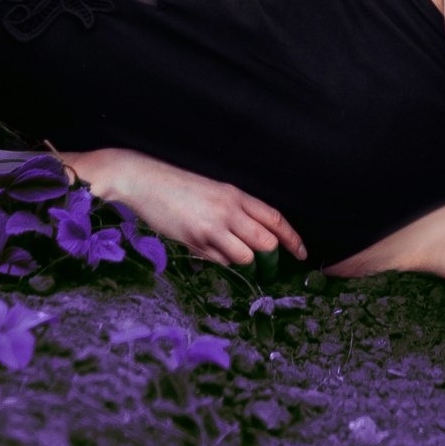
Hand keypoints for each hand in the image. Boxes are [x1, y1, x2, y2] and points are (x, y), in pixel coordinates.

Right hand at [69, 147, 306, 266]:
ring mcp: (213, 226)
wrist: (143, 179)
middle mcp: (229, 209)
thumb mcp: (212, 192)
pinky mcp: (195, 240)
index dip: (292, 237)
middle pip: (266, 242)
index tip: (302, 252)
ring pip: (245, 257)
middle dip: (270, 256)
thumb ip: (233, 211)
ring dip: (241, 260)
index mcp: (236, 194)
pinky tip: (204, 247)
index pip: (275, 218)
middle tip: (268, 265)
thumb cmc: (176, 186)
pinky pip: (220, 260)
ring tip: (223, 250)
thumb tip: (251, 239)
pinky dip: (219, 260)